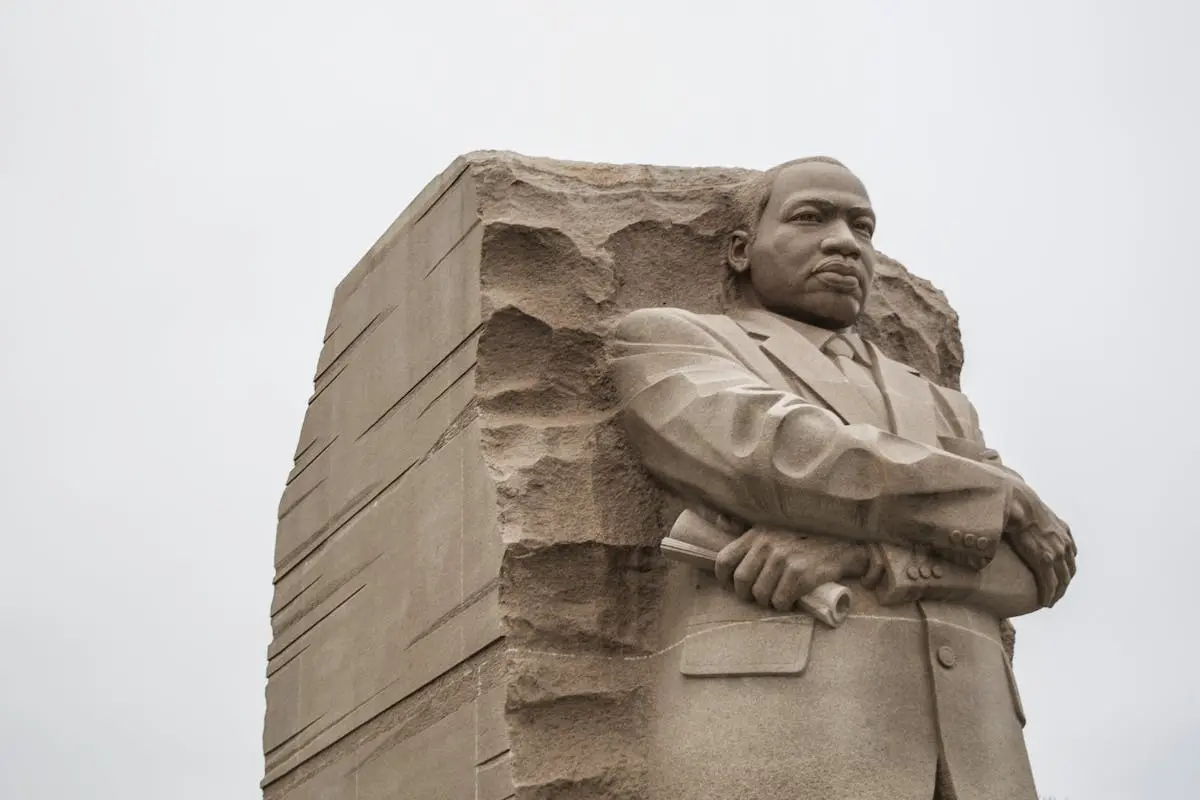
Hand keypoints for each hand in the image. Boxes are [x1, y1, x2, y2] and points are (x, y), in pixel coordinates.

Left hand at [714, 527, 866, 610]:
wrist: (842, 544)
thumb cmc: (805, 538)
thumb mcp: (774, 526)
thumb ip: (748, 529)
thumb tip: (718, 520)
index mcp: (756, 534)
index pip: (725, 560)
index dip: (724, 579)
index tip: (732, 587)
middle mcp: (767, 544)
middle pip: (741, 581)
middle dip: (747, 595)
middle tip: (758, 597)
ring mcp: (784, 559)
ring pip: (761, 595)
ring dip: (767, 602)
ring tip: (776, 598)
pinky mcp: (801, 574)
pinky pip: (781, 600)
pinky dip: (783, 605)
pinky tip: (790, 600)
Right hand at [1004, 482, 1076, 606]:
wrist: (1018, 503)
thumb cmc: (1020, 503)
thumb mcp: (1035, 510)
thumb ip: (1035, 519)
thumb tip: (1019, 518)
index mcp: (1064, 533)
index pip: (1070, 557)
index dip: (1065, 570)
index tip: (1059, 578)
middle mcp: (1065, 544)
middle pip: (1069, 572)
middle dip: (1063, 585)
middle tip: (1055, 595)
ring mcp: (1056, 554)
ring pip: (1062, 581)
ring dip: (1057, 594)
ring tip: (1049, 602)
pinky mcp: (1045, 561)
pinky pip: (1050, 584)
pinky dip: (1049, 595)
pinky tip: (1045, 603)